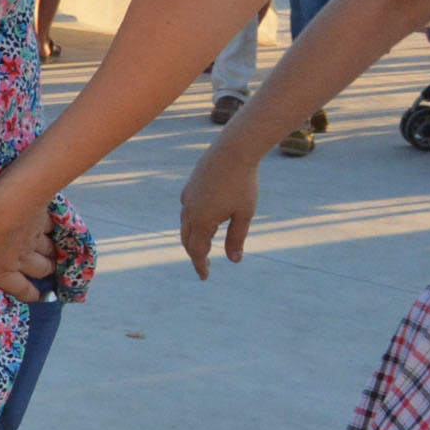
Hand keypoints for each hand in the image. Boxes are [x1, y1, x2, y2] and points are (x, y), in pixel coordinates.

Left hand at [0, 178, 54, 301]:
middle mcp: (21, 257)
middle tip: (39, 276)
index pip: (21, 290)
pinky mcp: (43, 218)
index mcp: (0, 268)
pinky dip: (52, 231)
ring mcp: (35, 237)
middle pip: (40, 271)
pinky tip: (46, 227)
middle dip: (40, 275)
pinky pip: (52, 229)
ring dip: (49, 255)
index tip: (33, 297)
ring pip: (48, 253)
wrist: (15, 192)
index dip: (28, 295)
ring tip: (47, 256)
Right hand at [178, 146, 261, 278]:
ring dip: (192, 237)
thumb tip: (234, 260)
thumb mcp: (244, 214)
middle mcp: (190, 211)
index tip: (205, 277)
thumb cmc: (243, 184)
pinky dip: (192, 221)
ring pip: (186, 224)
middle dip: (194, 253)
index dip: (201, 265)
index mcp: (202, 221)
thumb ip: (236, 238)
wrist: (233, 151)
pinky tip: (202, 218)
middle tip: (204, 264)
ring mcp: (188, 198)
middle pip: (187, 240)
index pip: (197, 251)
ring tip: (203, 244)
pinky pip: (187, 210)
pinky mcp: (190, 187)